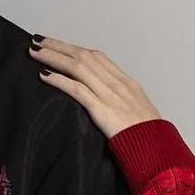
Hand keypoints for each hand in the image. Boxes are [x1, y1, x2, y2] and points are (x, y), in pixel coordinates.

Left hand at [29, 37, 160, 139]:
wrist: (159, 153)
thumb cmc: (150, 141)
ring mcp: (111, 96)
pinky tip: (45, 75)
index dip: (76, 49)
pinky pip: (77, 89)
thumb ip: (124, 106)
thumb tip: (108, 105)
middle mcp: (119, 84)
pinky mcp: (103, 110)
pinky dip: (59, 80)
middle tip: (39, 40)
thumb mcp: (140, 115)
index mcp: (128, 84)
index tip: (60, 45)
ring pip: (78, 67)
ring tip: (35, 53)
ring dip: (54, 57)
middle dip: (60, 47)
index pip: (98, 57)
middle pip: (84, 56)